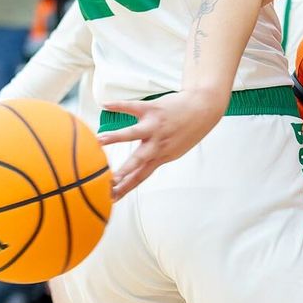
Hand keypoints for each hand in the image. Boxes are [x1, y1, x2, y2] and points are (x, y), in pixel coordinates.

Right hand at [97, 89, 224, 199]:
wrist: (203, 108)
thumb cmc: (188, 130)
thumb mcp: (174, 151)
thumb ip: (156, 158)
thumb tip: (139, 168)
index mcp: (160, 156)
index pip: (140, 176)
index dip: (126, 188)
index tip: (111, 198)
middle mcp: (157, 144)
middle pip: (137, 161)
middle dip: (123, 172)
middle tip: (108, 180)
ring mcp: (154, 126)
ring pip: (133, 133)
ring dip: (115, 137)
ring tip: (98, 141)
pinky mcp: (152, 109)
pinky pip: (132, 107)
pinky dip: (118, 105)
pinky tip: (105, 105)